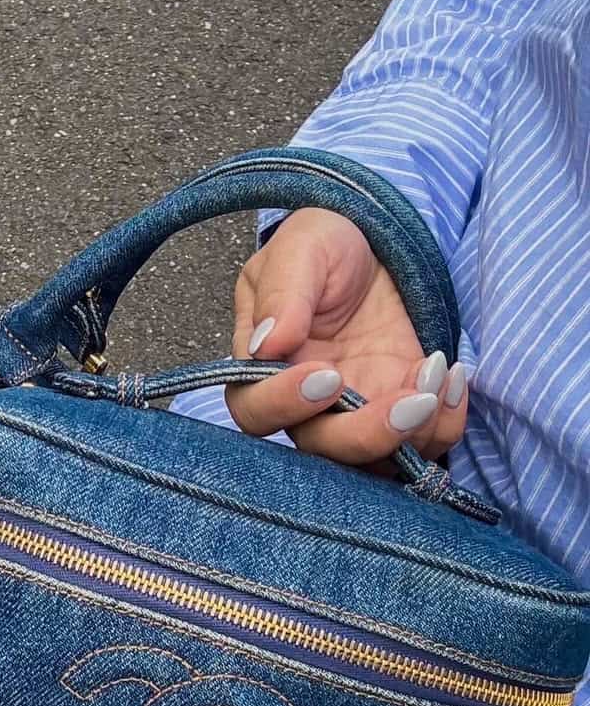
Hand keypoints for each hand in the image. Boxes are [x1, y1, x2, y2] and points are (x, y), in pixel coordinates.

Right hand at [224, 207, 466, 463]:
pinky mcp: (402, 413)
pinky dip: (445, 422)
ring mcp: (356, 413)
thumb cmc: (328, 244)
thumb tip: (267, 345)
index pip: (255, 408)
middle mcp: (305, 404)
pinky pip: (424, 443)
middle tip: (409, 400)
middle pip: (321, 450)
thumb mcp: (303, 247)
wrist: (379, 246)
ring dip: (414, 432)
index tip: (327, 373)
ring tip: (436, 372)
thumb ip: (283, 293)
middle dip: (366, 434)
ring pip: (374, 461)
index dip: (285, 404)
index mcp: (264, 365)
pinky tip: (450, 375)